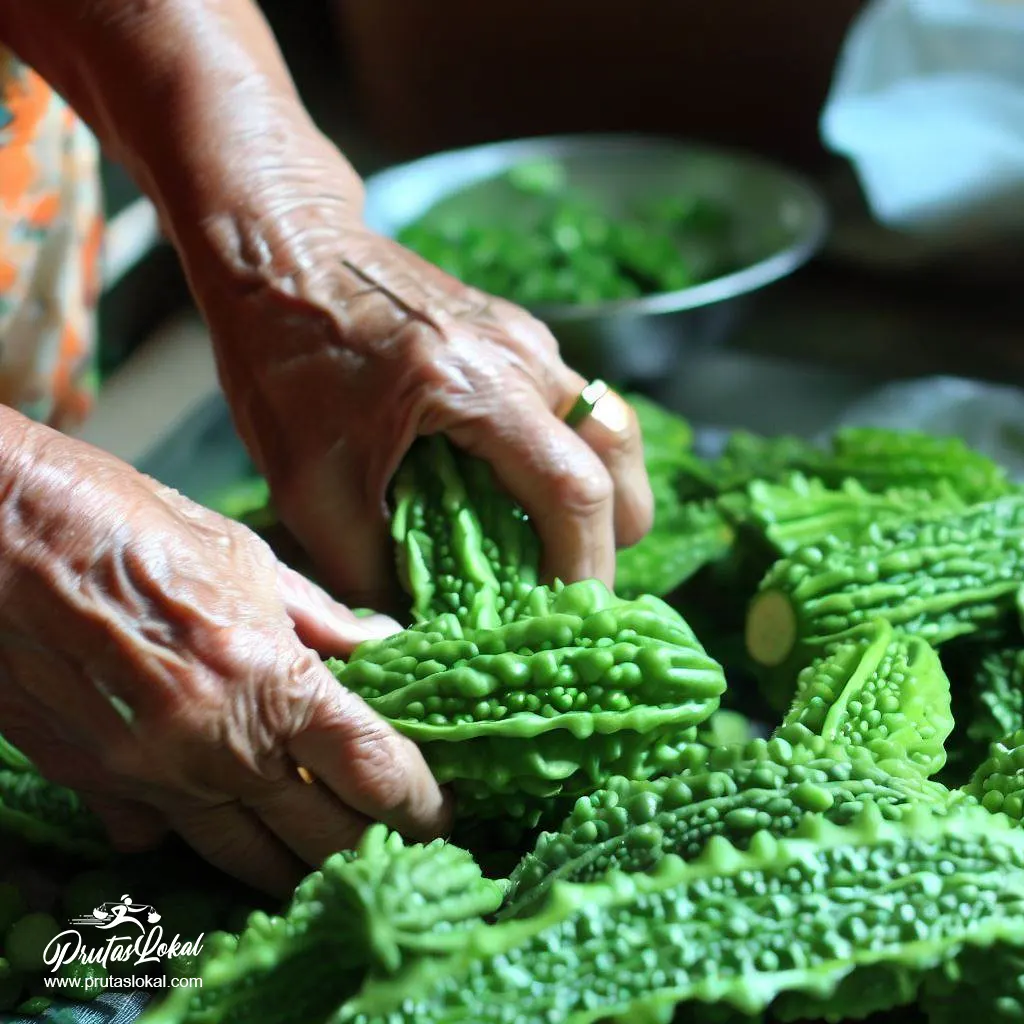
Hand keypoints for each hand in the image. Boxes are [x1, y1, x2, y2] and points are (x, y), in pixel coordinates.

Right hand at [0, 417, 451, 895]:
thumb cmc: (127, 523)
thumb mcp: (245, 556)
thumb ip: (321, 618)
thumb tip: (382, 643)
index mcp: (268, 678)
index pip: (372, 769)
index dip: (420, 801)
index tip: (440, 812)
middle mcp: (215, 747)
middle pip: (323, 835)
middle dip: (370, 840)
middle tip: (393, 830)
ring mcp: (151, 778)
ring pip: (248, 859)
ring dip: (297, 859)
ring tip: (327, 842)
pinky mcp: (96, 786)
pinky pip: (166, 838)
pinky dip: (205, 835)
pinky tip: (225, 811)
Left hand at [201, 213, 654, 606]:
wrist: (282, 244)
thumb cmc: (284, 355)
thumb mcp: (307, 479)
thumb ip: (362, 565)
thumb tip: (410, 628)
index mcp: (477, 387)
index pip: (574, 489)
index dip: (583, 563)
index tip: (569, 614)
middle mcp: (522, 355)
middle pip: (618, 451)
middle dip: (614, 530)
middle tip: (571, 585)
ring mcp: (526, 335)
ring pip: (608, 423)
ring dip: (602, 489)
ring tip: (563, 543)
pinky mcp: (515, 331)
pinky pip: (572, 402)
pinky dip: (572, 454)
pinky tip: (529, 488)